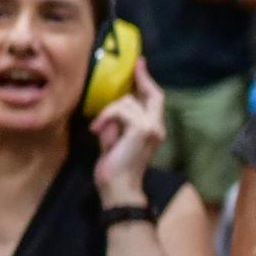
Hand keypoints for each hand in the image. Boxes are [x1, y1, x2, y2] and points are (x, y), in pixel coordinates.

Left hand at [93, 61, 167, 202]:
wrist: (118, 190)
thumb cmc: (114, 170)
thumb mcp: (114, 141)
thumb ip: (117, 125)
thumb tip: (111, 110)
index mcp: (152, 130)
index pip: (154, 100)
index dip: (147, 82)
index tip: (140, 65)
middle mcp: (157, 127)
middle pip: (152, 94)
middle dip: (141, 79)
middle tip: (135, 67)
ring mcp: (152, 128)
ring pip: (127, 102)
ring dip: (108, 112)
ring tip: (98, 128)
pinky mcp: (142, 129)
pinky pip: (121, 110)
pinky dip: (106, 117)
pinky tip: (98, 130)